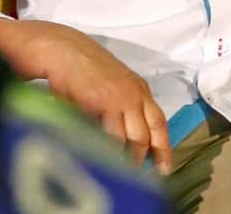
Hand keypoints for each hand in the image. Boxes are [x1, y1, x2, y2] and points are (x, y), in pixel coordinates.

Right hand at [0, 20, 171, 173]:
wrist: (65, 52)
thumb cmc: (84, 71)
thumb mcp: (110, 87)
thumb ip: (119, 109)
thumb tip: (121, 140)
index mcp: (140, 90)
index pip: (159, 121)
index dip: (163, 146)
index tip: (165, 167)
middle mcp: (137, 94)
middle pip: (151, 132)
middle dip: (150, 157)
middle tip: (148, 178)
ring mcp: (123, 98)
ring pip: (134, 139)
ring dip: (128, 160)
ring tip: (121, 175)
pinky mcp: (106, 103)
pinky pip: (113, 136)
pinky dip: (111, 152)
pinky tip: (106, 162)